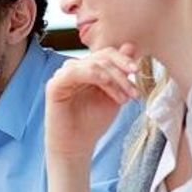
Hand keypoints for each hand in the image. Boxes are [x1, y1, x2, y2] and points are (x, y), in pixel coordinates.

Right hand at [45, 45, 138, 160]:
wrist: (77, 145)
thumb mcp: (115, 94)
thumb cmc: (93, 122)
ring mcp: (62, 76)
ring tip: (123, 99)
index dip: (123, 59)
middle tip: (133, 90)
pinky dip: (93, 75)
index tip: (137, 72)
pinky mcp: (54, 85)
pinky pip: (74, 72)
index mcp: (88, 69)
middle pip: (101, 57)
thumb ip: (121, 73)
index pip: (106, 54)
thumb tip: (130, 46)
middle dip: (121, 71)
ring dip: (113, 79)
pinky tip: (106, 85)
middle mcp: (74, 69)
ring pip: (92, 64)